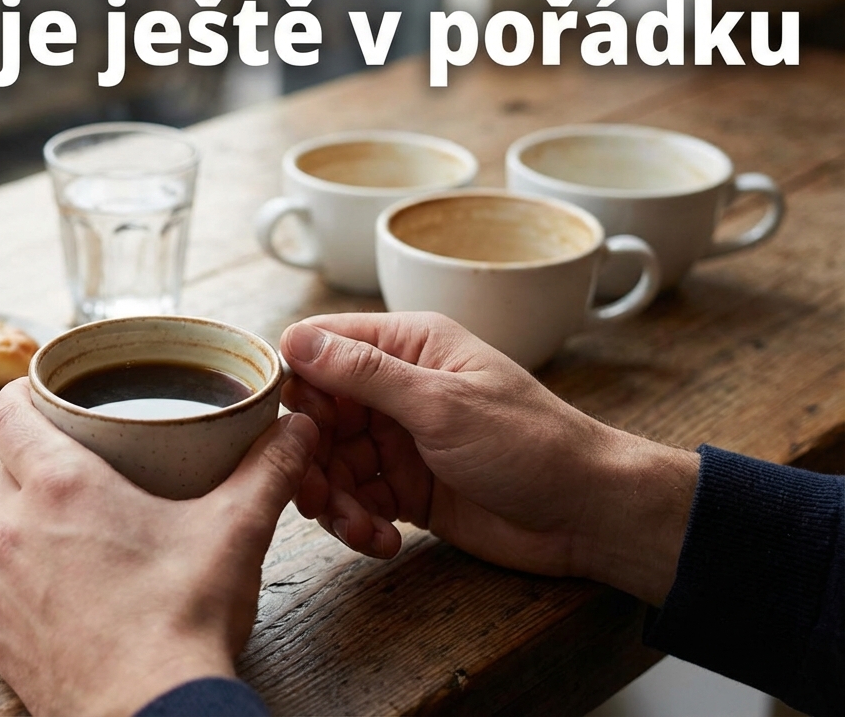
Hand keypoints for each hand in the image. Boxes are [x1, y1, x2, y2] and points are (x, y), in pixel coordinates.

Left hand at [0, 380, 316, 715]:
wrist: (151, 713)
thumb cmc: (184, 621)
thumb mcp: (235, 531)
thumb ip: (267, 471)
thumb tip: (297, 428)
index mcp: (61, 487)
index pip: (5, 412)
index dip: (21, 393)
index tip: (46, 394)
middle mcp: (14, 529)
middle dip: (28, 457)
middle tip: (76, 462)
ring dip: (19, 515)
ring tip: (69, 524)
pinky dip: (16, 571)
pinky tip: (60, 582)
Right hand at [279, 312, 697, 604]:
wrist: (588, 516)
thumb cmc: (532, 444)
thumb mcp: (441, 403)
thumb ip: (364, 374)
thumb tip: (295, 339)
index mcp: (409, 345)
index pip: (322, 347)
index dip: (296, 386)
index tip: (290, 429)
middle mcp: (398, 388)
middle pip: (318, 415)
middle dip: (311, 459)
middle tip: (317, 495)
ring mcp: (400, 440)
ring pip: (332, 465)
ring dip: (336, 502)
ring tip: (361, 529)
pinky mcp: (406, 489)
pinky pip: (357, 501)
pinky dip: (360, 524)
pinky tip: (384, 540)